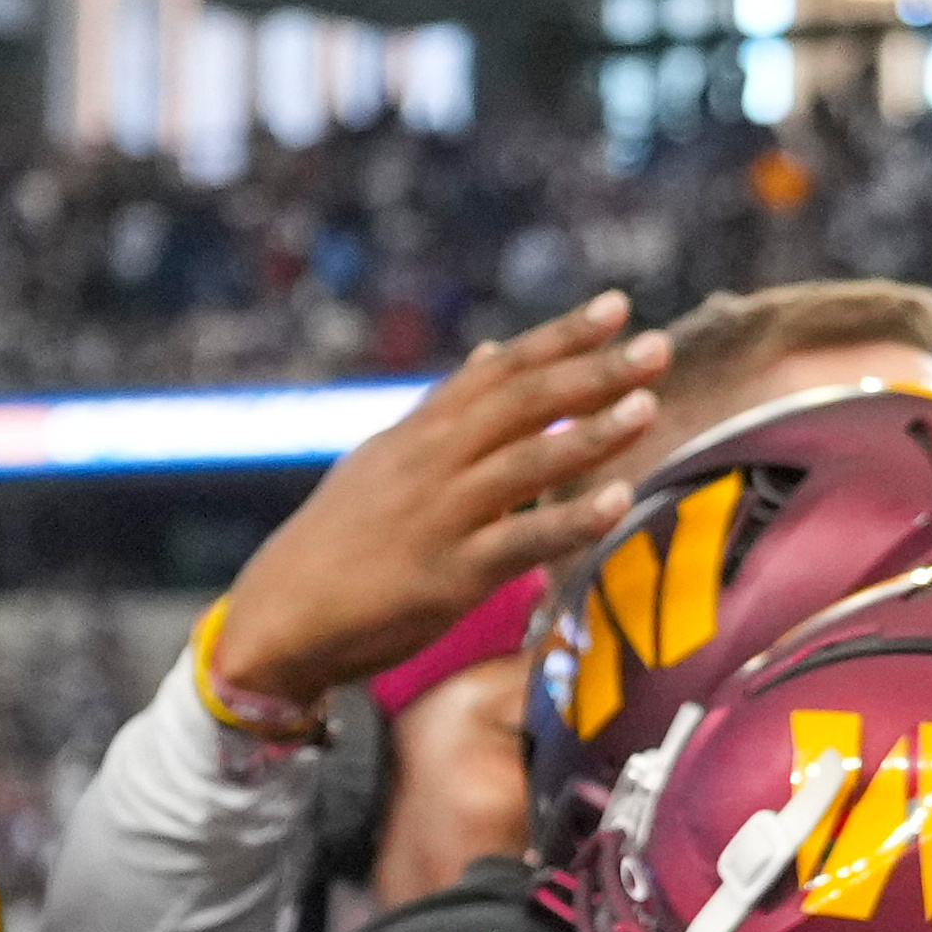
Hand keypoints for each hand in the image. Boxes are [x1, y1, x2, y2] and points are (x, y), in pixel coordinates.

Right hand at [208, 292, 665, 711]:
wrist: (274, 623)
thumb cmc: (332, 544)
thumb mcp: (380, 460)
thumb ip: (444, 410)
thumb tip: (494, 350)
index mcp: (418, 434)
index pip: (499, 371)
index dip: (559, 337)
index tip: (618, 307)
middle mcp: (431, 465)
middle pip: (521, 405)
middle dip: (591, 373)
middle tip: (656, 348)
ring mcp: (439, 519)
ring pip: (526, 465)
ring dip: (590, 434)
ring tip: (647, 406)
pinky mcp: (446, 578)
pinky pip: (519, 543)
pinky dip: (570, 522)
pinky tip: (619, 500)